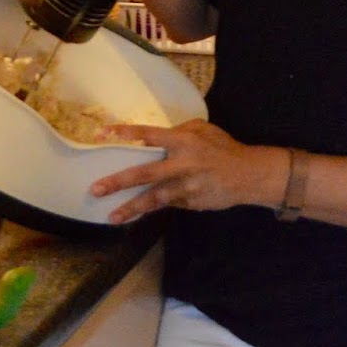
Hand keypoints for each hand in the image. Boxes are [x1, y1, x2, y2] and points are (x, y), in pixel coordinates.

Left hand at [91, 120, 286, 224]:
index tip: (103, 134)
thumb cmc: (224, 148)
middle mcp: (182, 164)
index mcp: (184, 141)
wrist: (250, 175)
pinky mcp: (191, 203)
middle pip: (144, 173)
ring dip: (131, 208)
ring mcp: (186, 187)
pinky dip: (152, 208)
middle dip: (118, 182)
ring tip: (112, 216)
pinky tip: (135, 214)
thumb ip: (179, 131)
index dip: (126, 134)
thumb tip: (154, 137)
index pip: (149, 135)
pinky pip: (168, 204)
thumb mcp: (204, 130)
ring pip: (154, 199)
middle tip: (96, 189)